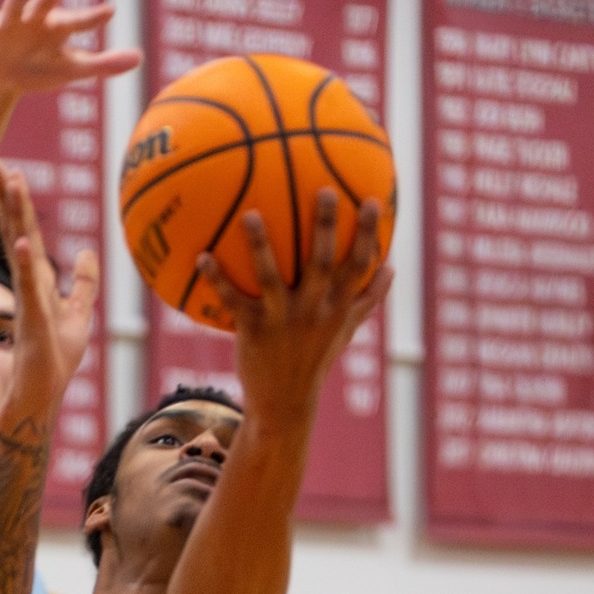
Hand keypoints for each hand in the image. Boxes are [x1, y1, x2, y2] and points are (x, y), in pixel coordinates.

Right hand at [0, 0, 139, 95]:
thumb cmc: (38, 67)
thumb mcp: (71, 69)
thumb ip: (104, 64)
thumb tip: (141, 58)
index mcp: (56, 28)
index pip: (79, 23)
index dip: (93, 18)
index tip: (110, 11)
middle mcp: (34, 20)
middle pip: (48, 2)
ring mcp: (9, 25)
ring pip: (14, 7)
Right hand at [0, 163, 98, 419]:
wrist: (41, 395)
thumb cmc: (56, 359)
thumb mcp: (78, 314)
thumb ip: (84, 284)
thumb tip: (87, 252)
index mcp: (37, 281)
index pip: (26, 234)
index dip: (20, 205)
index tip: (13, 173)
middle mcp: (29, 285)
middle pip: (17, 233)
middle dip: (8, 199)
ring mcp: (28, 300)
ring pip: (20, 250)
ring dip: (15, 217)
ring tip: (9, 185)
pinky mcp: (33, 320)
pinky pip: (30, 287)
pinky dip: (26, 264)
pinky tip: (23, 243)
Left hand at [200, 191, 391, 425]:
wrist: (285, 404)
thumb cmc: (315, 359)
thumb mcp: (345, 331)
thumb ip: (367, 299)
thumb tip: (392, 268)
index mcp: (338, 308)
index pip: (359, 267)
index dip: (367, 234)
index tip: (371, 200)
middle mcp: (314, 312)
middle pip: (323, 264)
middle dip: (325, 227)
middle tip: (323, 190)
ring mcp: (283, 321)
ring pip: (272, 278)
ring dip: (260, 246)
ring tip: (249, 214)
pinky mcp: (254, 331)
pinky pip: (233, 300)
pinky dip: (217, 279)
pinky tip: (202, 256)